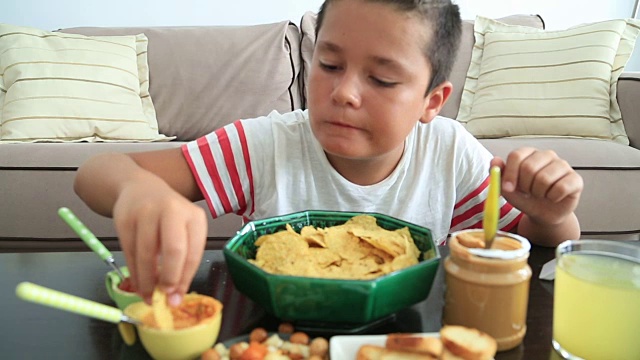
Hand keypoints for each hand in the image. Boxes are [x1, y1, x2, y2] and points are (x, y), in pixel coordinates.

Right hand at [112, 178, 206, 305]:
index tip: (177, 298)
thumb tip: (174, 296)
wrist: (139, 188)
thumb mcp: (183, 229)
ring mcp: (147, 213)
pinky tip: (137, 283)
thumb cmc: (168, 216)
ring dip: (146, 280)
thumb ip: (183, 259)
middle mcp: (173, 211)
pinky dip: (133, 272)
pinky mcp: (125, 219)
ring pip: (147, 254)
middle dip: (169, 277)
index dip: (185, 278)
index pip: (193, 252)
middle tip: (163, 296)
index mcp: (194, 216)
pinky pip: (129, 252)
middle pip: (174, 250)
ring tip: (147, 296)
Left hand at [491, 147, 582, 225]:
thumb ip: (499, 174)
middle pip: (529, 167)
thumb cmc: (525, 197)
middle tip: (528, 192)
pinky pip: (560, 188)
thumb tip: (495, 161)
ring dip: (538, 193)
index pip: (516, 155)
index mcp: (528, 153)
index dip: (510, 174)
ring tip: (540, 194)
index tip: (508, 188)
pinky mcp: (575, 179)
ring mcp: (563, 165)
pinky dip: (553, 198)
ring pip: (544, 179)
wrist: (543, 214)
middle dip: (524, 186)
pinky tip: (553, 197)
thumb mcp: (507, 188)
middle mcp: (547, 155)